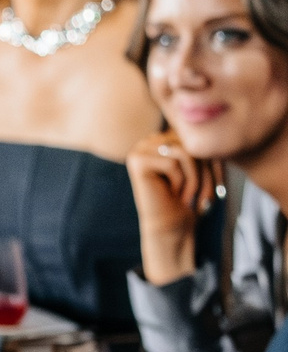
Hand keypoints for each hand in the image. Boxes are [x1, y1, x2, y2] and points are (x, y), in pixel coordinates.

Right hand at [126, 128, 217, 283]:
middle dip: (204, 168)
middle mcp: (149, 140)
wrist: (173, 227)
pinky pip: (173, 163)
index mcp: (165, 138)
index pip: (197, 137)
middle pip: (191, 142)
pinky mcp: (136, 162)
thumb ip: (202, 143)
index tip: (215, 184)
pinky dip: (180, 181)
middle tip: (204, 195)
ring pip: (184, 151)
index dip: (211, 159)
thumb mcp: (204, 166)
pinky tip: (173, 194)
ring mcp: (139, 150)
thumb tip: (203, 124)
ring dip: (195, 177)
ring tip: (190, 195)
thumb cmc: (191, 199)